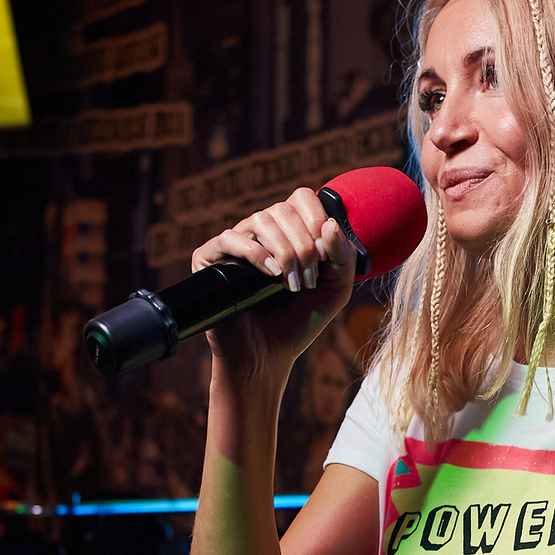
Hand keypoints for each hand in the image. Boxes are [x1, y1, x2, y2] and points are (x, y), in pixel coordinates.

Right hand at [191, 186, 356, 382]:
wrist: (268, 356)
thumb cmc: (299, 322)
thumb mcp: (335, 290)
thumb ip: (344, 257)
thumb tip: (329, 223)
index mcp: (288, 232)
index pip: (301, 198)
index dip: (316, 218)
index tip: (325, 256)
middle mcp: (260, 233)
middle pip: (283, 209)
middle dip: (304, 245)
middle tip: (309, 280)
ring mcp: (235, 245)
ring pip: (260, 220)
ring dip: (284, 252)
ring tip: (292, 285)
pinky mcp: (210, 260)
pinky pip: (229, 238)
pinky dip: (255, 253)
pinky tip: (271, 275)